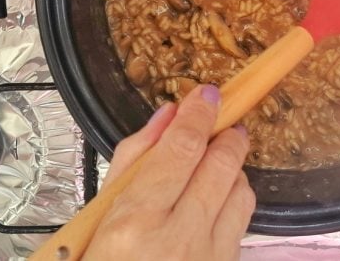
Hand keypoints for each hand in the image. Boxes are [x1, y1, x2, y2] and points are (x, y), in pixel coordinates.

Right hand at [83, 85, 255, 260]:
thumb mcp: (96, 216)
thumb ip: (133, 161)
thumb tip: (166, 117)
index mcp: (135, 221)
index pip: (182, 149)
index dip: (199, 114)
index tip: (206, 95)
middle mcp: (177, 239)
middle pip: (222, 164)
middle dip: (227, 136)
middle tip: (220, 125)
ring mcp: (208, 258)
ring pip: (243, 190)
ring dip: (232, 169)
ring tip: (212, 166)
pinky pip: (243, 221)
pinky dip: (234, 199)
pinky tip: (214, 200)